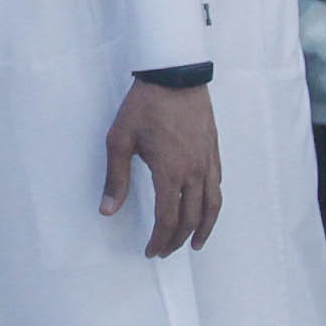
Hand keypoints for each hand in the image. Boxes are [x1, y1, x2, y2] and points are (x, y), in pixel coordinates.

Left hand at [101, 79, 222, 258]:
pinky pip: (218, 187)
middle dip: (177, 240)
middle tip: (164, 250)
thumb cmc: (145, 105)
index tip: (151, 250)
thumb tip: (107, 210)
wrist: (175, 74)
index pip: (168, 219)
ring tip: (195, 245)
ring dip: (203, 230)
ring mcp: (208, 162)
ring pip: (211, 206)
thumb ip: (115, 179)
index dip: (159, 240)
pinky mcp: (214, 151)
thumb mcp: (121, 140)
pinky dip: (213, 206)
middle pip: (191, 219)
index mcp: (170, 172)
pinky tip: (205, 210)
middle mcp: (194, 172)